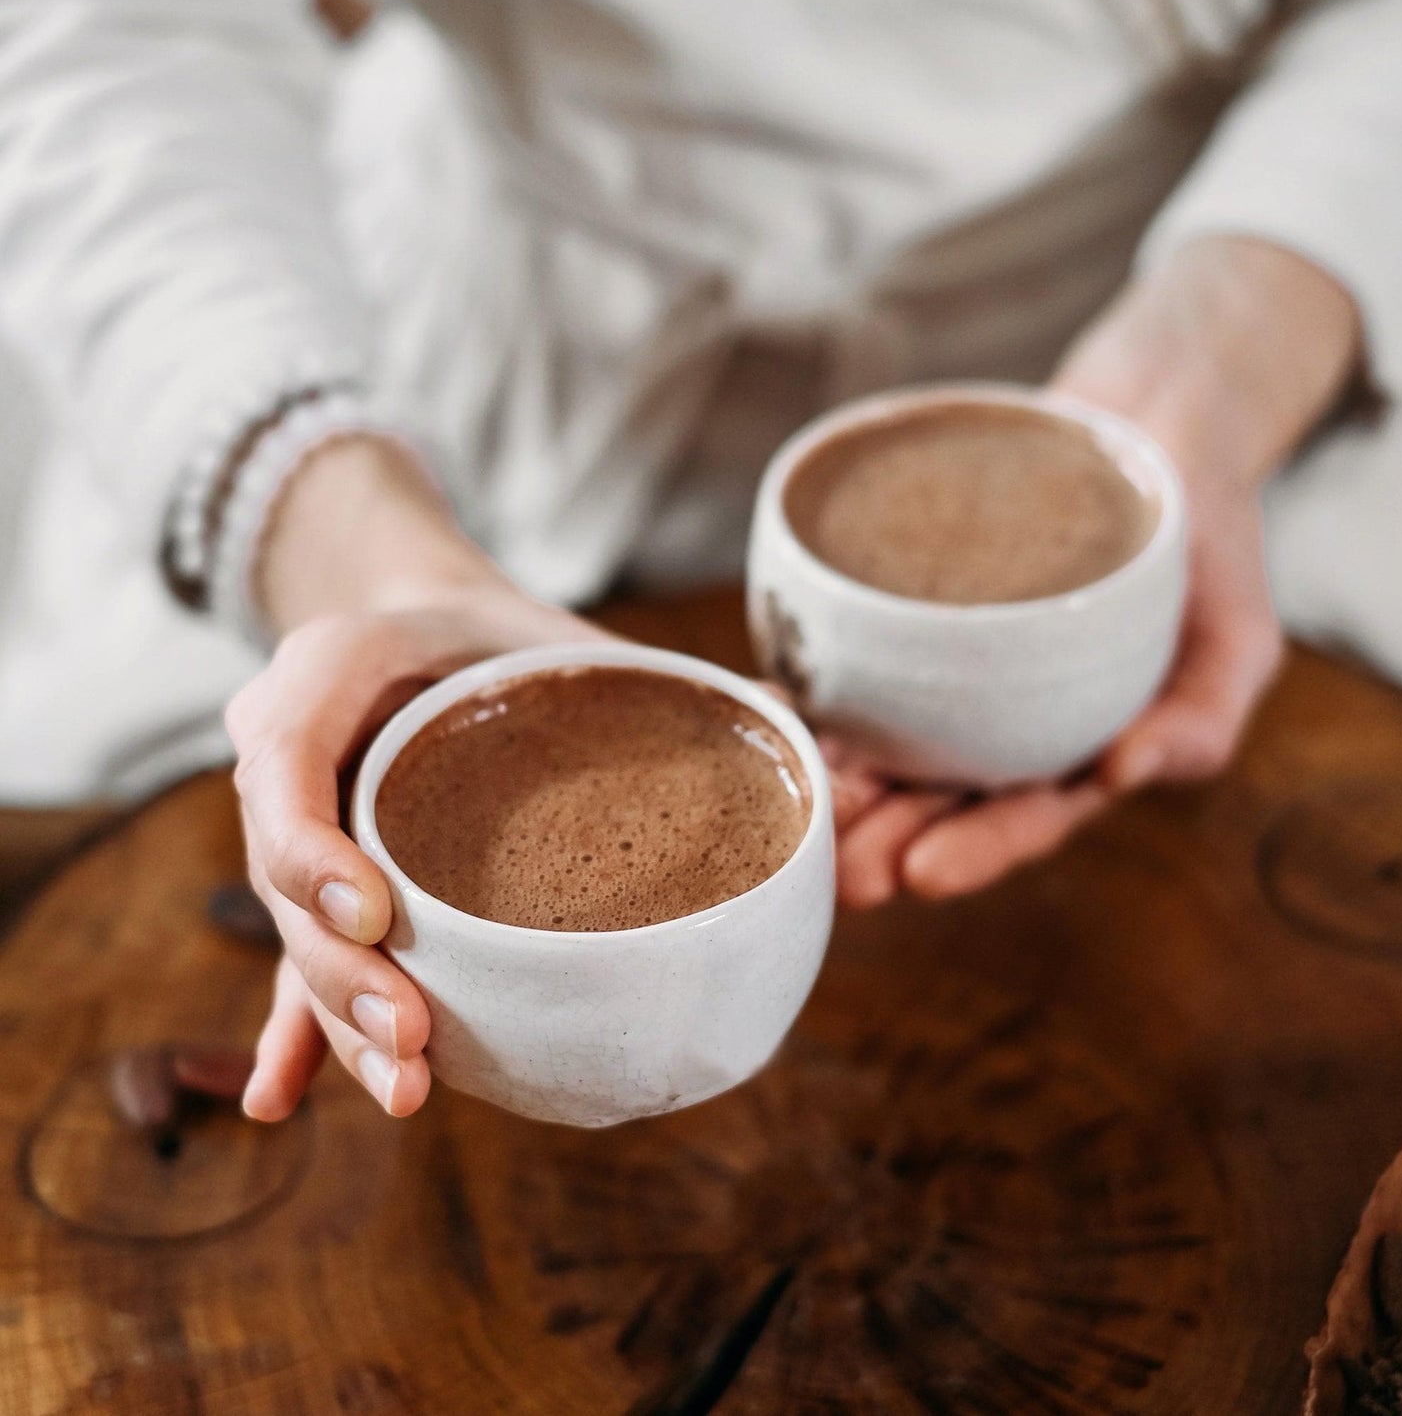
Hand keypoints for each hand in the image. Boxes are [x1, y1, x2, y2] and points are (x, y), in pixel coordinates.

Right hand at [231, 435, 609, 1119]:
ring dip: (340, 1022)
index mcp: (334, 667)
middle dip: (343, 971)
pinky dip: (297, 1030)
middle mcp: (298, 755)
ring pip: (300, 936)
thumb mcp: (554, 625)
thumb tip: (789, 722)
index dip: (311, 848)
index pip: (287, 759)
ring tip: (405, 1088)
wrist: (431, 629)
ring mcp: (304, 827)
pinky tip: (286, 1102)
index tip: (377, 916)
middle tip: (413, 1036)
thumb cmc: (498, 630)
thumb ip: (642, 672)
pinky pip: (302, 958)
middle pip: (288, 880)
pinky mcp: (325, 884)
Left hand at [831, 235, 1361, 907]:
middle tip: (836, 871)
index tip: (921, 874)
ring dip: (836, 779)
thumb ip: (1201, 719)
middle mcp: (1004, 728)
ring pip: (884, 741)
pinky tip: (771, 706)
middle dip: (883, 840)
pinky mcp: (911, 616)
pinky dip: (813, 687)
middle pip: (937, 799)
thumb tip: (1122, 773)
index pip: (1025, 819)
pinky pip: (857, 660)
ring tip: (793, 808)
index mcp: (1077, 755)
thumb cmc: (1205, 543)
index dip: (976, 851)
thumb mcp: (1237, 638)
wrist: (1149, 428)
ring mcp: (952, 674)